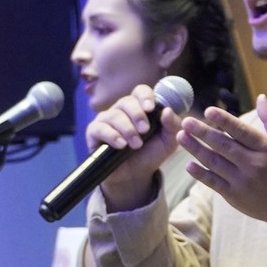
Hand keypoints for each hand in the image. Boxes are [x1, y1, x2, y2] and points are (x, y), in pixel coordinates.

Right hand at [84, 84, 179, 210]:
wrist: (135, 175)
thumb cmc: (150, 154)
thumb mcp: (168, 142)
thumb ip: (172, 126)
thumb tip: (167, 110)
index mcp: (139, 107)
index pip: (140, 91)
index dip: (145, 97)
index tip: (151, 108)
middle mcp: (122, 110)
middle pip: (126, 101)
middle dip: (137, 115)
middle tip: (145, 130)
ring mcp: (106, 119)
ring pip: (114, 115)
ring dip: (127, 130)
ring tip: (136, 145)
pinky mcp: (94, 132)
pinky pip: (100, 128)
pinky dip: (112, 136)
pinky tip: (121, 145)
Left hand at [175, 96, 266, 249]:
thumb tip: (260, 96)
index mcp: (266, 148)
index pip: (242, 132)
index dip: (225, 121)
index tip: (208, 110)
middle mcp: (254, 164)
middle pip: (224, 146)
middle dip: (203, 133)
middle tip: (186, 122)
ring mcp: (243, 181)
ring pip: (215, 163)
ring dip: (196, 150)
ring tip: (181, 137)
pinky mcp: (234, 196)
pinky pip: (214, 182)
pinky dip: (200, 174)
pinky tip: (188, 164)